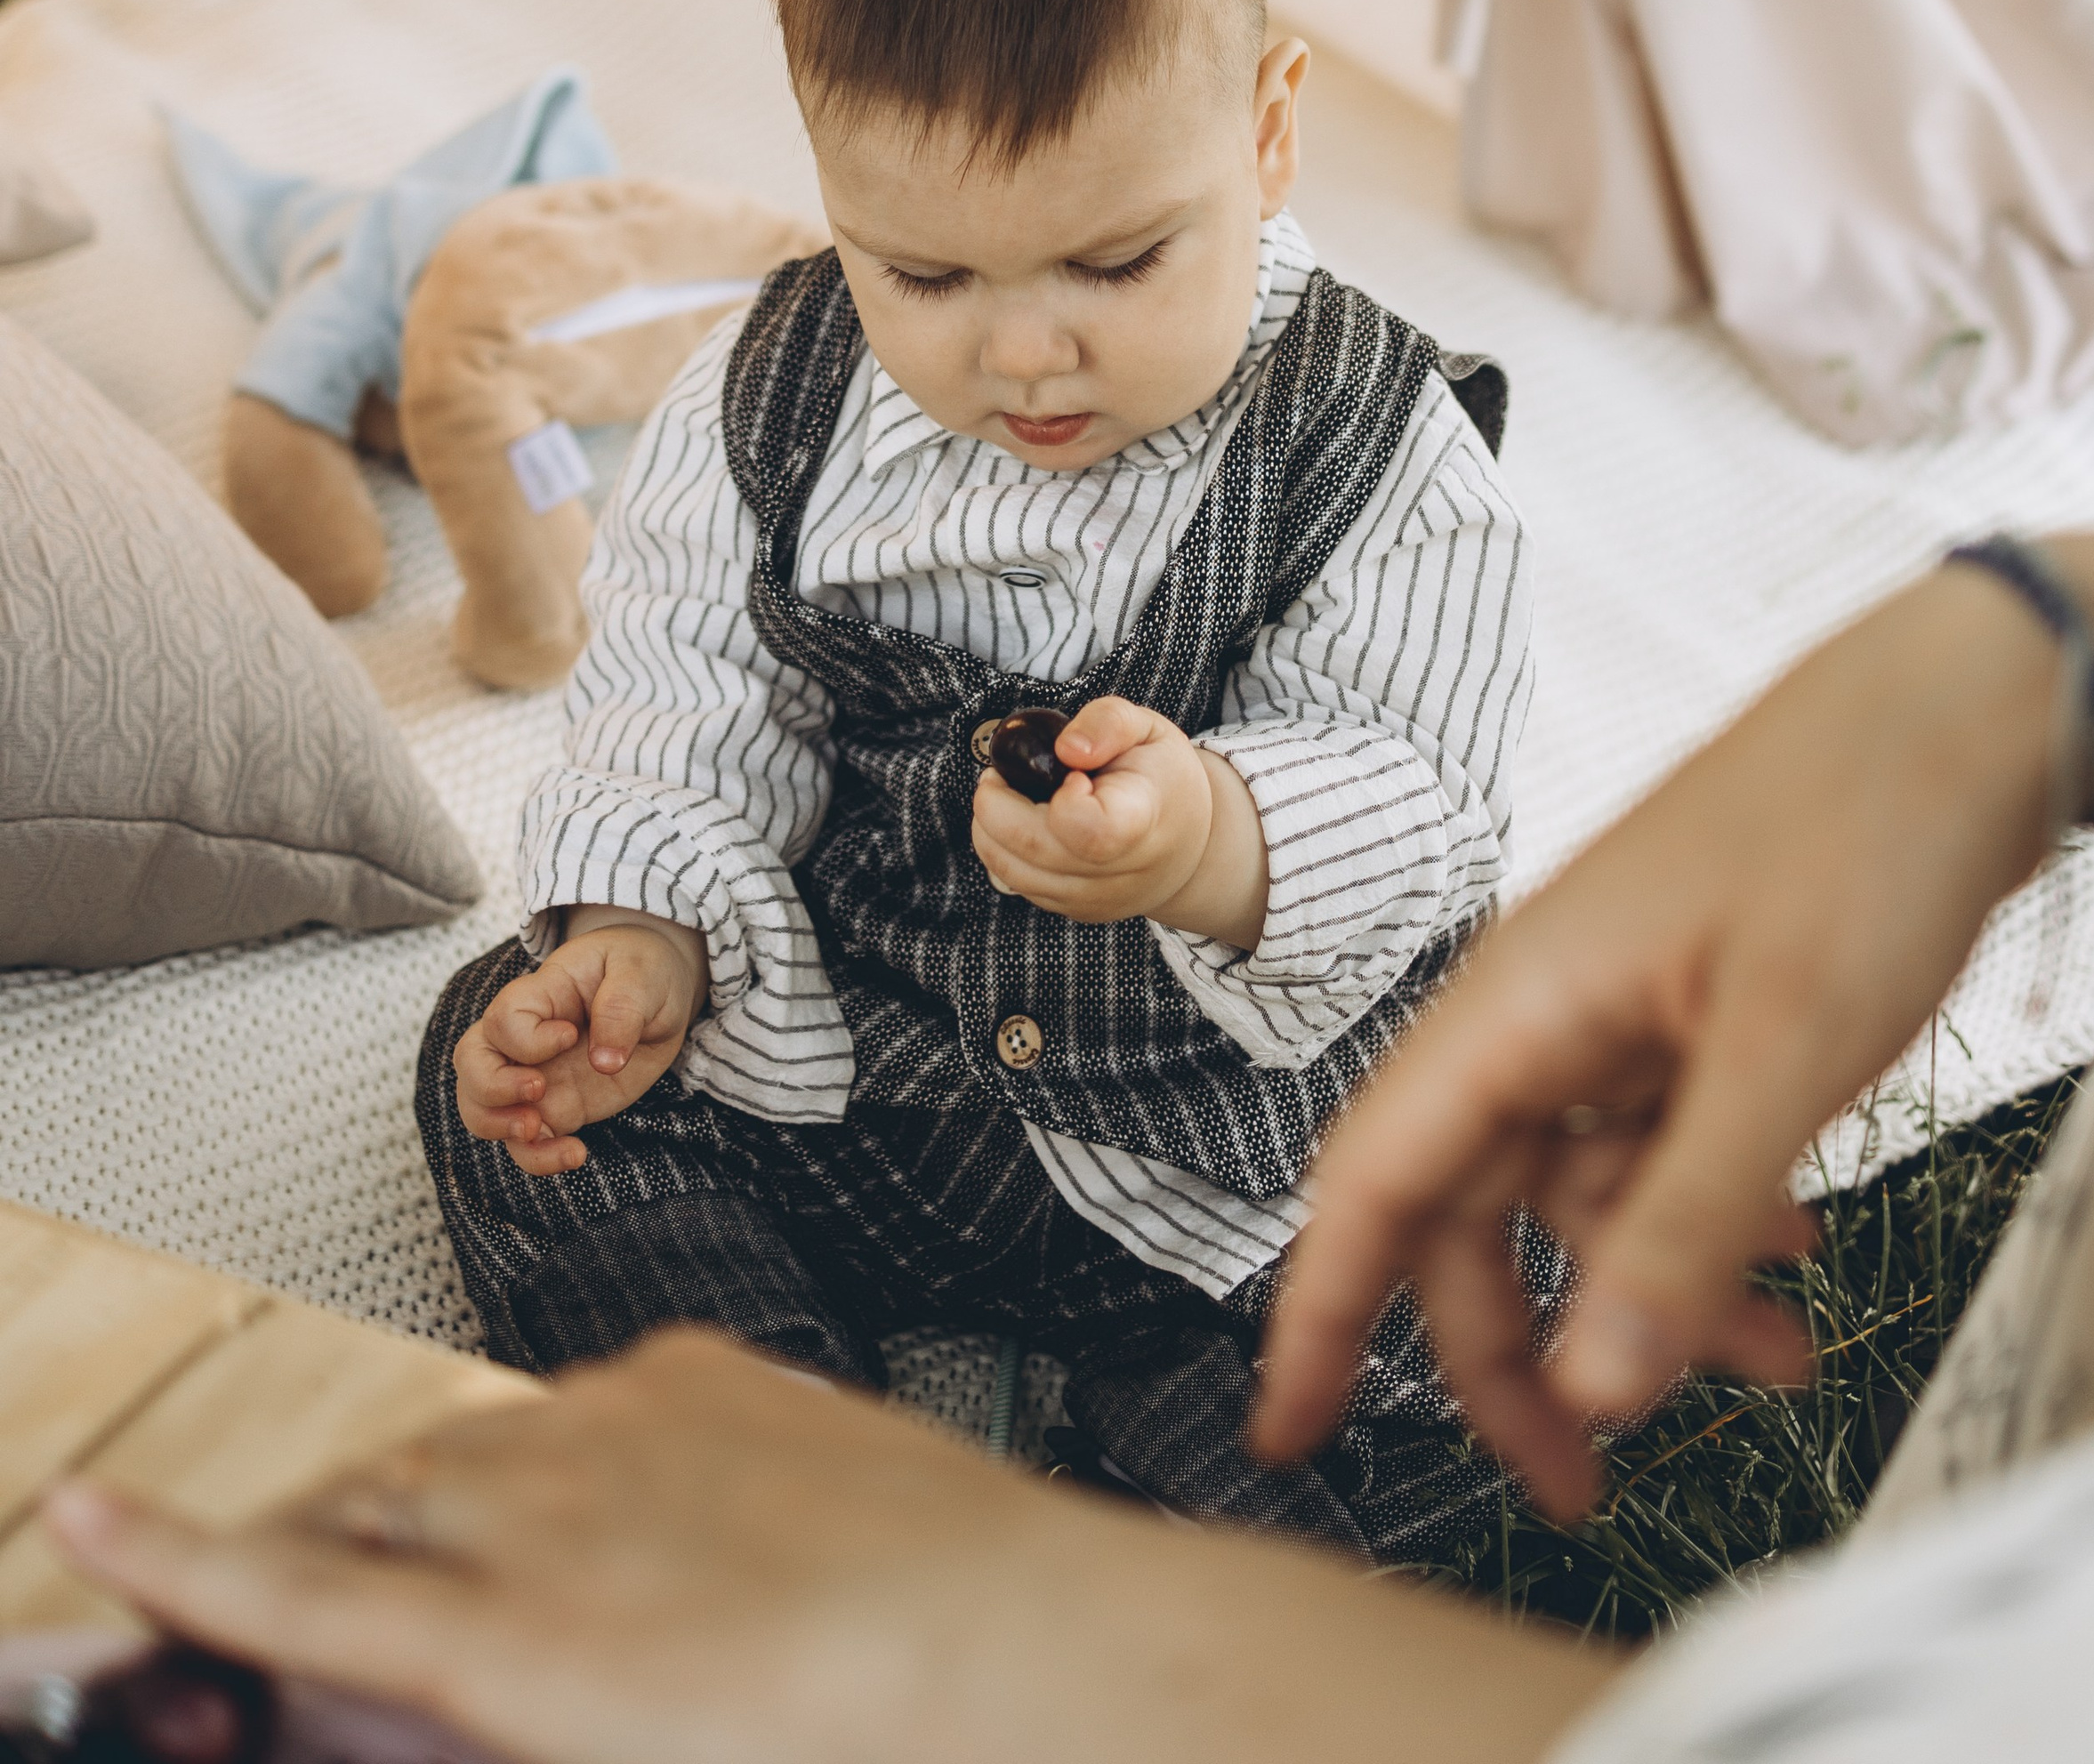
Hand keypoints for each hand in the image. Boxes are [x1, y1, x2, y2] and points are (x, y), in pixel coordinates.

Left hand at [46, 1331, 1618, 1763]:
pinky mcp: (516, 1630)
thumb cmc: (986, 1623)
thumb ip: (755, 1537)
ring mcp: (558, 1515)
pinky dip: (195, 1562)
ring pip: (378, 1521)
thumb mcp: (856, 1531)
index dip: (434, 1502)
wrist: (1042, 1658)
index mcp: (694, 1389)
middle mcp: (607, 1426)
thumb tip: (724, 1598)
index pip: (514, 1441)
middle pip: (426, 1470)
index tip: (400, 1534)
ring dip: (313, 1566)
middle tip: (312, 1611)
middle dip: (361, 1532)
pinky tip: (98, 1529)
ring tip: (239, 1618)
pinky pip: (321, 1594)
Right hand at [453, 918, 706, 1176]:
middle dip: (491, 1087)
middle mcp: (525, 1038)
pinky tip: (576, 1154)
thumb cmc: (641, 969)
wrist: (658, 991)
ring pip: (481, 1108)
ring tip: (537, 1130)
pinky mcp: (556, 1108)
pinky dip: (539, 1157)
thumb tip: (604, 1062)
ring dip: (499, 1127)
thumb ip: (622, 1008)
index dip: (527, 1038)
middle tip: (537, 1090)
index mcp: (540, 993)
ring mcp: (536, 1075)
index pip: (503, 1019)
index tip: (571, 1035)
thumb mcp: (642, 974)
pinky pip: (526, 1142)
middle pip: (471, 1061)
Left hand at [972, 697, 1267, 946]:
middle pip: (1032, 849)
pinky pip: (1015, 883)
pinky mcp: (1073, 911)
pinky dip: (1002, 849)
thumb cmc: (1162, 780)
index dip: (1065, 801)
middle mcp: (1117, 872)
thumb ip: (1107, 723)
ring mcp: (1093, 899)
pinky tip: (1022, 822)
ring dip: (989, 827)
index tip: (1072, 775)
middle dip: (994, 803)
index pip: (1092, 832)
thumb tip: (1067, 749)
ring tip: (1009, 795)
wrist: (1188, 846)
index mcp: (1142, 819)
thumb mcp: (1147, 729)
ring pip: (1010, 871)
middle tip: (1002, 773)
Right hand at [1251, 562, 2060, 1517]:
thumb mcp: (1782, 1055)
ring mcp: (1613, 1003)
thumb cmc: (1862, 834)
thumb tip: (1593, 1392)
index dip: (1317, 1314)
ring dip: (1660, 1289)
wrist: (1967, 709)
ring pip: (1583, 1189)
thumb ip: (1681, 1229)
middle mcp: (1539, 1006)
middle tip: (1588, 1486)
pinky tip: (1796, 1243)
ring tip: (1785, 1356)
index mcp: (1517, 1003)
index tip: (1285, 1433)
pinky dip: (1711, 1214)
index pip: (1371, 1182)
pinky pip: (1656, 1143)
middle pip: (1473, 1212)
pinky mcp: (1684, 1006)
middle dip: (1522, 1352)